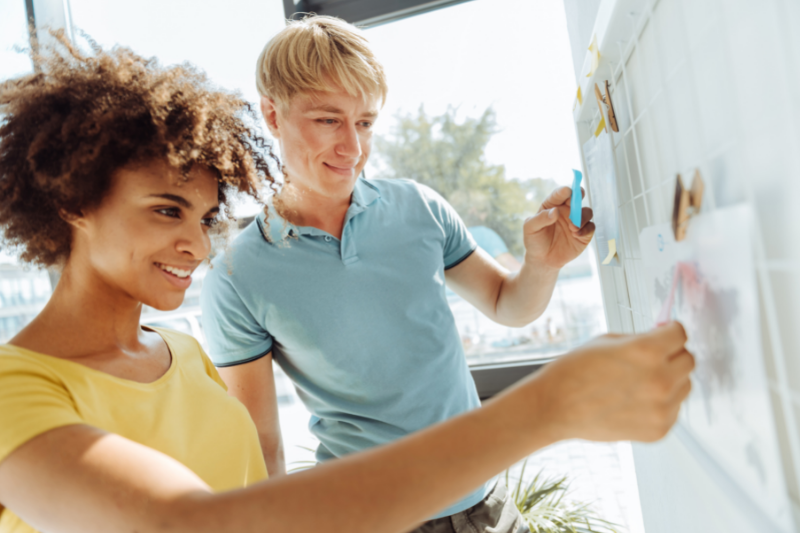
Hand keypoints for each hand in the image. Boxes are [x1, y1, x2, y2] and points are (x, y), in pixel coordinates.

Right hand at [518, 322, 693, 442]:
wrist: (555, 408)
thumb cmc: (574, 372)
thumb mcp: (607, 341)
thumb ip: (641, 339)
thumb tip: (664, 339)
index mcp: (647, 352)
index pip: (681, 334)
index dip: (671, 331)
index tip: (666, 334)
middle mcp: (660, 381)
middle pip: (689, 360)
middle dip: (673, 356)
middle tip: (653, 359)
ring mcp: (661, 409)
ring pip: (685, 386)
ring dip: (670, 381)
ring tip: (639, 383)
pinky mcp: (659, 430)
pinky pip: (674, 410)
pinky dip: (661, 404)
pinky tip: (635, 401)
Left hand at [522, 187, 594, 269]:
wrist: (542, 260)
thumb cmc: (534, 240)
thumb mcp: (530, 228)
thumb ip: (540, 218)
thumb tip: (555, 211)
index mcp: (552, 206)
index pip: (559, 194)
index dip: (564, 191)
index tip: (566, 191)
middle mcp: (567, 211)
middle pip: (577, 198)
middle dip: (579, 195)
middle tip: (576, 199)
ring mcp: (576, 222)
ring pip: (587, 212)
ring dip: (582, 217)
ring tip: (572, 227)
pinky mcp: (584, 234)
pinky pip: (591, 227)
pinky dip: (586, 229)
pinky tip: (576, 234)